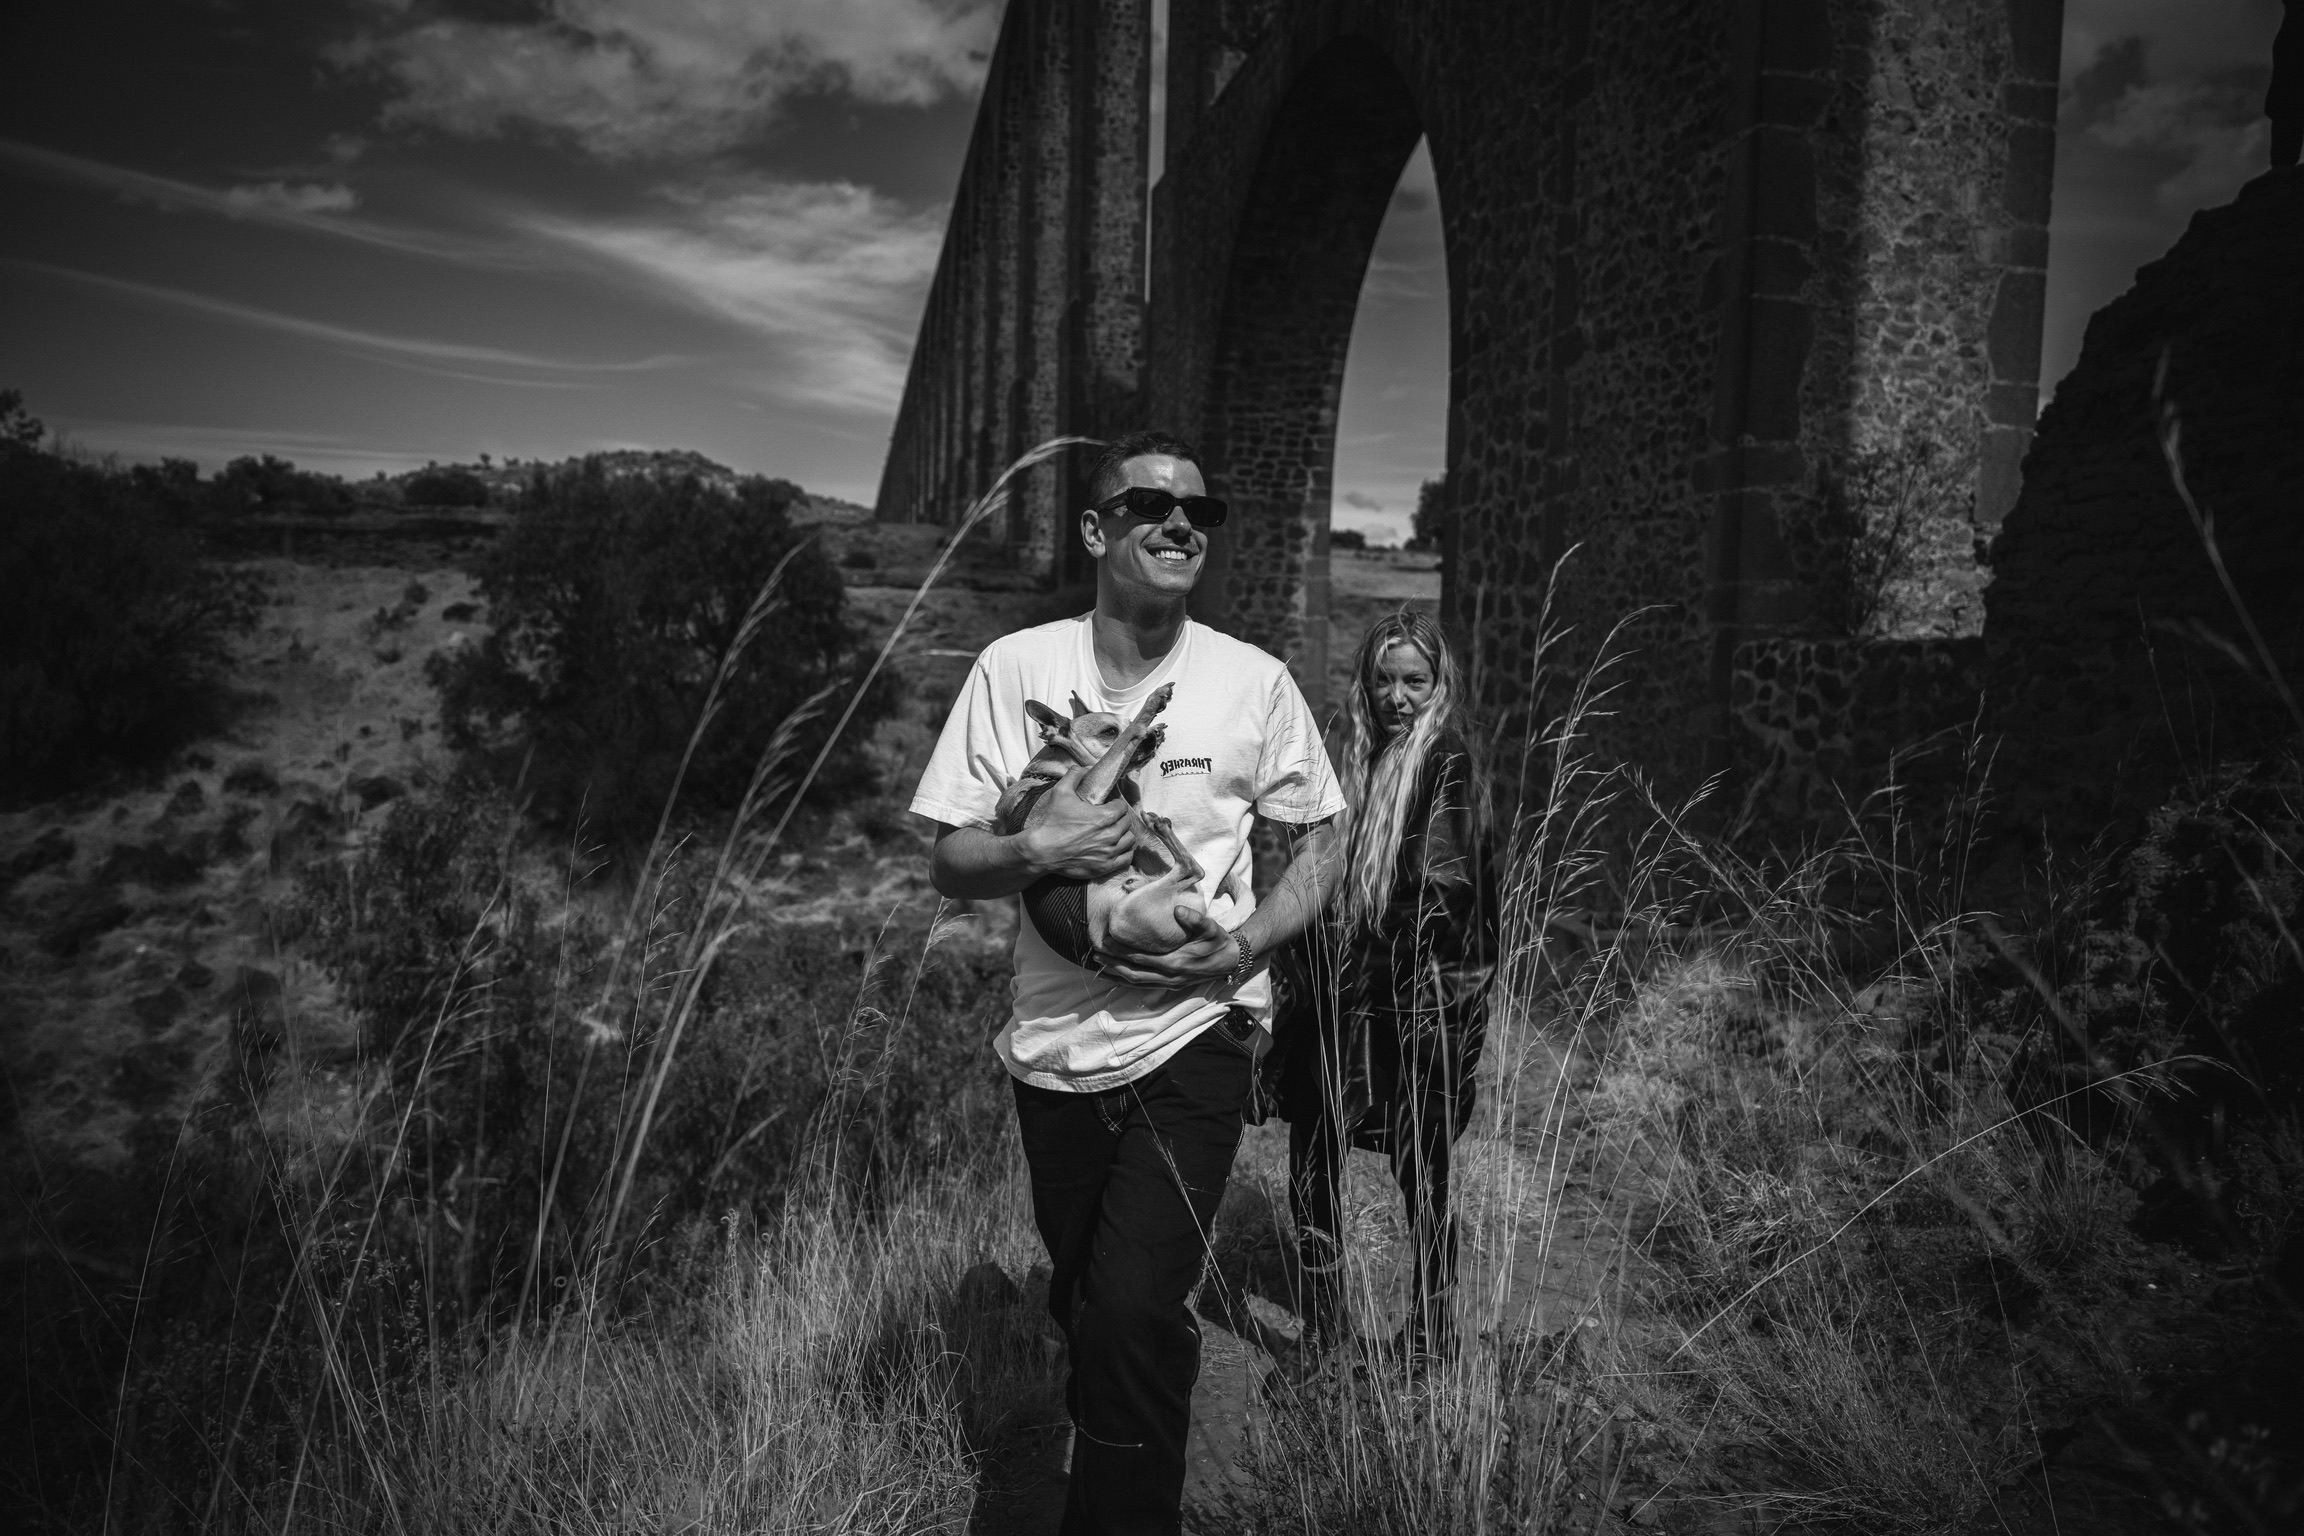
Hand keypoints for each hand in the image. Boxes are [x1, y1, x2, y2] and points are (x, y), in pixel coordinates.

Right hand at [1019, 766, 1135, 880]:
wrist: (1042, 851)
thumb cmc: (1052, 822)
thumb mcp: (1060, 792)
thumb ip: (1075, 776)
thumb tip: (1085, 768)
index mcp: (1105, 816)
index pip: (1122, 807)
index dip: (1115, 804)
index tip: (1108, 805)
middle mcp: (1111, 835)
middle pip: (1126, 823)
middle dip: (1119, 818)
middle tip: (1109, 819)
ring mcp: (1109, 852)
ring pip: (1129, 840)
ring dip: (1123, 835)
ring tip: (1113, 832)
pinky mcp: (1105, 867)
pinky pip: (1126, 858)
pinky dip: (1124, 852)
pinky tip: (1116, 848)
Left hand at [1091, 906, 1241, 990]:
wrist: (1231, 961)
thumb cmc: (1218, 942)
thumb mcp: (1211, 927)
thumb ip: (1195, 919)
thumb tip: (1178, 910)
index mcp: (1176, 962)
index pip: (1142, 958)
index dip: (1122, 952)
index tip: (1106, 942)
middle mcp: (1169, 977)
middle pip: (1133, 973)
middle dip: (1112, 964)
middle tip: (1095, 953)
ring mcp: (1169, 983)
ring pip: (1136, 983)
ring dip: (1115, 975)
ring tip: (1098, 964)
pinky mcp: (1169, 985)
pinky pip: (1143, 985)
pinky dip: (1126, 981)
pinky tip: (1114, 976)